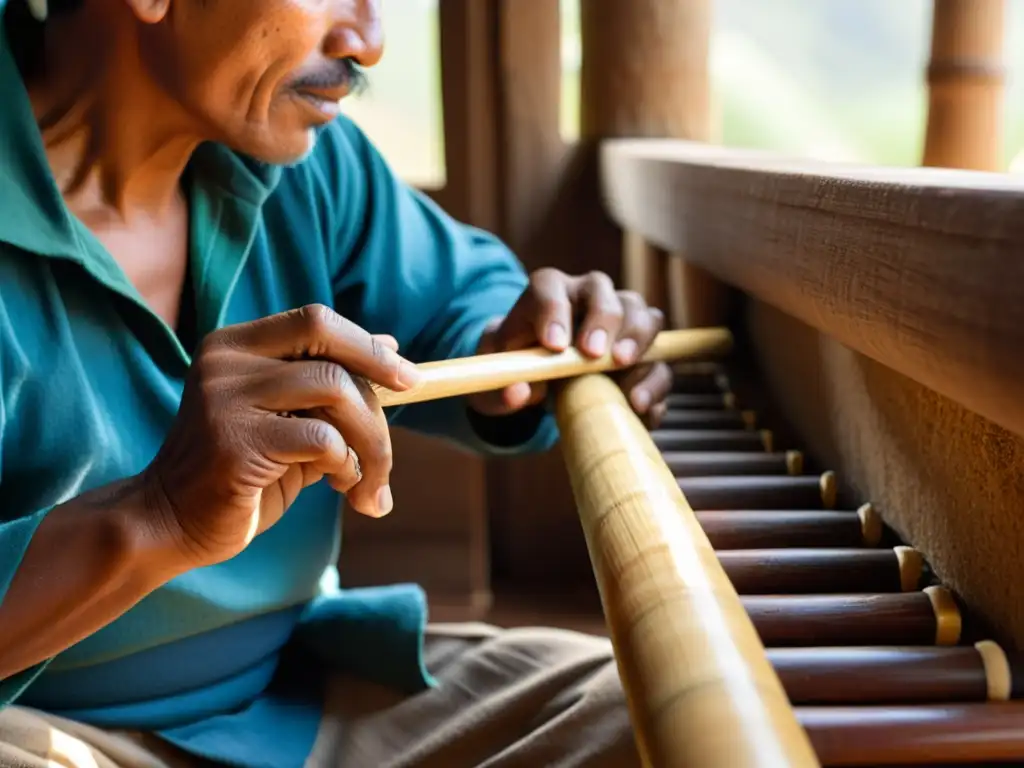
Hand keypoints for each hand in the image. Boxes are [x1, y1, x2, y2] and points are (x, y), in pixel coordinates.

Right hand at [144, 304, 420, 568]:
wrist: (171, 525)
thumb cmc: (240, 472)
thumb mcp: (290, 421)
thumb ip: (331, 386)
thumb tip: (391, 348)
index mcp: (235, 345)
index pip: (317, 321)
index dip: (369, 348)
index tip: (409, 380)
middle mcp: (225, 361)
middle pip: (333, 355)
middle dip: (378, 402)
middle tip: (388, 450)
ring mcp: (225, 398)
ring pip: (336, 393)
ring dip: (371, 444)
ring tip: (367, 482)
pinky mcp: (234, 441)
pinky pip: (323, 439)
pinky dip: (347, 464)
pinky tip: (340, 487)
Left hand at [468, 269, 672, 426]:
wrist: (537, 381)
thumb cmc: (514, 368)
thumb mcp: (498, 377)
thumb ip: (499, 385)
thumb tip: (518, 392)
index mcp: (546, 294)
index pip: (548, 287)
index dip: (552, 311)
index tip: (553, 345)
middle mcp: (588, 299)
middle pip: (603, 291)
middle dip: (603, 318)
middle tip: (594, 353)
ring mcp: (621, 325)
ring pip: (643, 315)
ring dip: (638, 338)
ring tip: (622, 366)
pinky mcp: (642, 359)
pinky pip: (658, 364)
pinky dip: (652, 382)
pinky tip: (637, 405)